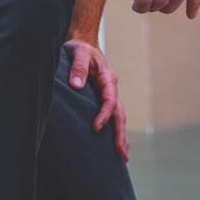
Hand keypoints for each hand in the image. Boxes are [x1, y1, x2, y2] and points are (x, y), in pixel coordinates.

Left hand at [64, 38, 127, 161]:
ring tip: (123, 156)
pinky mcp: (104, 97)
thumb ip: (78, 67)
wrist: (84, 43)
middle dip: (120, 134)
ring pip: (119, 117)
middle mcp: (111, 88)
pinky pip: (113, 115)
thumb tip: (76, 86)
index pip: (109, 101)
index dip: (104, 115)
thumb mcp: (78, 52)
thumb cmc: (80, 47)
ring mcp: (110, 93)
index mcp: (107, 78)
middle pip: (119, 114)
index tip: (95, 128)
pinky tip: (116, 143)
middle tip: (120, 154)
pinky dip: (116, 129)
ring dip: (121, 136)